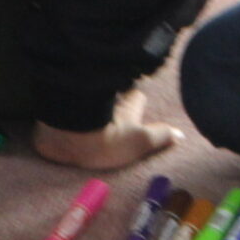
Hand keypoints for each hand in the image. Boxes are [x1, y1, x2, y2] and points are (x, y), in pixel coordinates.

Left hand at [33, 91, 183, 171]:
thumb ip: (159, 137)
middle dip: (113, 103)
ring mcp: (82, 105)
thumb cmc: (107, 139)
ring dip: (90, 107)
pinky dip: (68, 114)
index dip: (137, 102)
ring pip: (90, 101)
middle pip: (113, 97)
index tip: (138, 106)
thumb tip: (180, 134)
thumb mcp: (140, 142)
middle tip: (113, 114)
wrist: (65, 134)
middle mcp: (105, 100)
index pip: (137, 98)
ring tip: (90, 121)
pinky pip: (66, 110)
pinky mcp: (59, 113)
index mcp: (126, 108)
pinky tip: (65, 123)